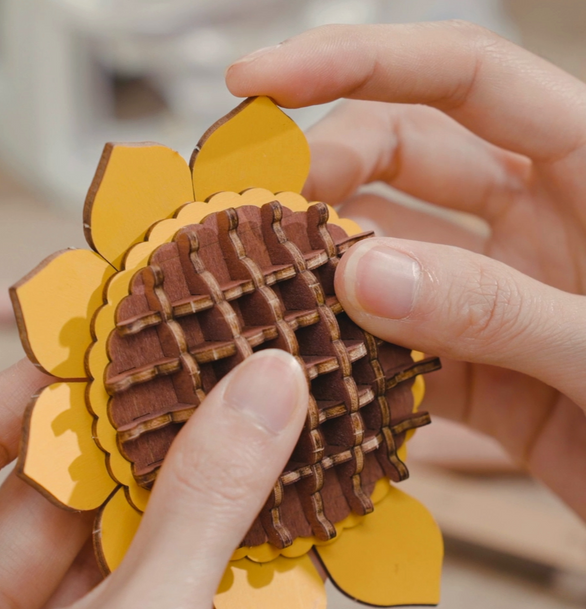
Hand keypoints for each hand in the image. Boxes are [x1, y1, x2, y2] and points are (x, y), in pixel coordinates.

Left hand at [0, 352, 307, 608]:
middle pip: (59, 497)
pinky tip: (280, 552)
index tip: (124, 342)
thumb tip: (268, 383)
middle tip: (215, 386)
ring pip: (123, 558)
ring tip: (264, 452)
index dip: (42, 383)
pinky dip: (221, 589)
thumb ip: (201, 507)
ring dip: (201, 518)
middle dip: (147, 447)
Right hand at [226, 21, 585, 519]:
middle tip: (257, 212)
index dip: (357, 62)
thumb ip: (495, 308)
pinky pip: (391, 341)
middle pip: (402, 155)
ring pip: (384, 252)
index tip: (258, 81)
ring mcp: (492, 293)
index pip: (463, 77)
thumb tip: (360, 278)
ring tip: (259, 283)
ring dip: (323, 266)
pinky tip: (305, 358)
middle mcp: (532, 220)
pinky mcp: (472, 366)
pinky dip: (347, 349)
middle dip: (323, 171)